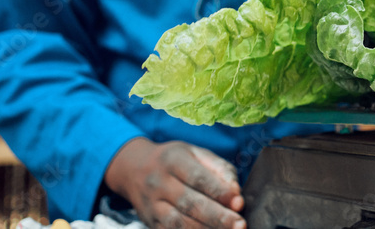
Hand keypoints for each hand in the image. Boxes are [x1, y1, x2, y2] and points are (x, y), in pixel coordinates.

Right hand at [105, 137, 245, 228]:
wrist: (134, 169)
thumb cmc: (174, 160)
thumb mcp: (196, 153)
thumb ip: (219, 168)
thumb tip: (235, 191)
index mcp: (173, 160)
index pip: (198, 178)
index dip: (219, 192)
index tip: (239, 202)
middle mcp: (159, 183)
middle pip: (189, 203)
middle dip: (217, 217)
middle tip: (240, 224)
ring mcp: (151, 206)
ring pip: (178, 223)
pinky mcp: (150, 222)